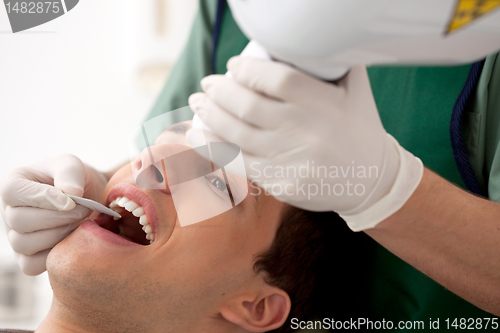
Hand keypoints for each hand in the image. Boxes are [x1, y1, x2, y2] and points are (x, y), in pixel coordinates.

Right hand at [1, 154, 107, 274]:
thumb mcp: (72, 165)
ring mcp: (15, 237)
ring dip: (59, 235)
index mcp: (13, 184)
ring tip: (79, 223)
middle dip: (58, 217)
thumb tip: (70, 194)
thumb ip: (69, 172)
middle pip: (20, 221)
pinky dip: (55, 254)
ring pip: (25, 244)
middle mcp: (8, 212)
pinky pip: (32, 265)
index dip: (42, 198)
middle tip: (83, 210)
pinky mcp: (26, 258)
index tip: (71, 200)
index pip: (13, 192)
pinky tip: (73, 240)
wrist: (86, 199)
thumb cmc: (73, 179)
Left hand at [187, 57, 422, 230]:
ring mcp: (291, 160)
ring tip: (197, 103)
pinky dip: (213, 147)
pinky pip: (239, 163)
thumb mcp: (357, 92)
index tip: (233, 66)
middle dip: (219, 92)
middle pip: (248, 106)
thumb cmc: (360, 129)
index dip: (247, 70)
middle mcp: (305, 131)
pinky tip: (197, 135)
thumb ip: (335, 64)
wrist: (373, 180)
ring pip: (237, 135)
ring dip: (210, 116)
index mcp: (323, 103)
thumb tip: (308, 38)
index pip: (276, 79)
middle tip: (207, 84)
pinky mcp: (281, 183)